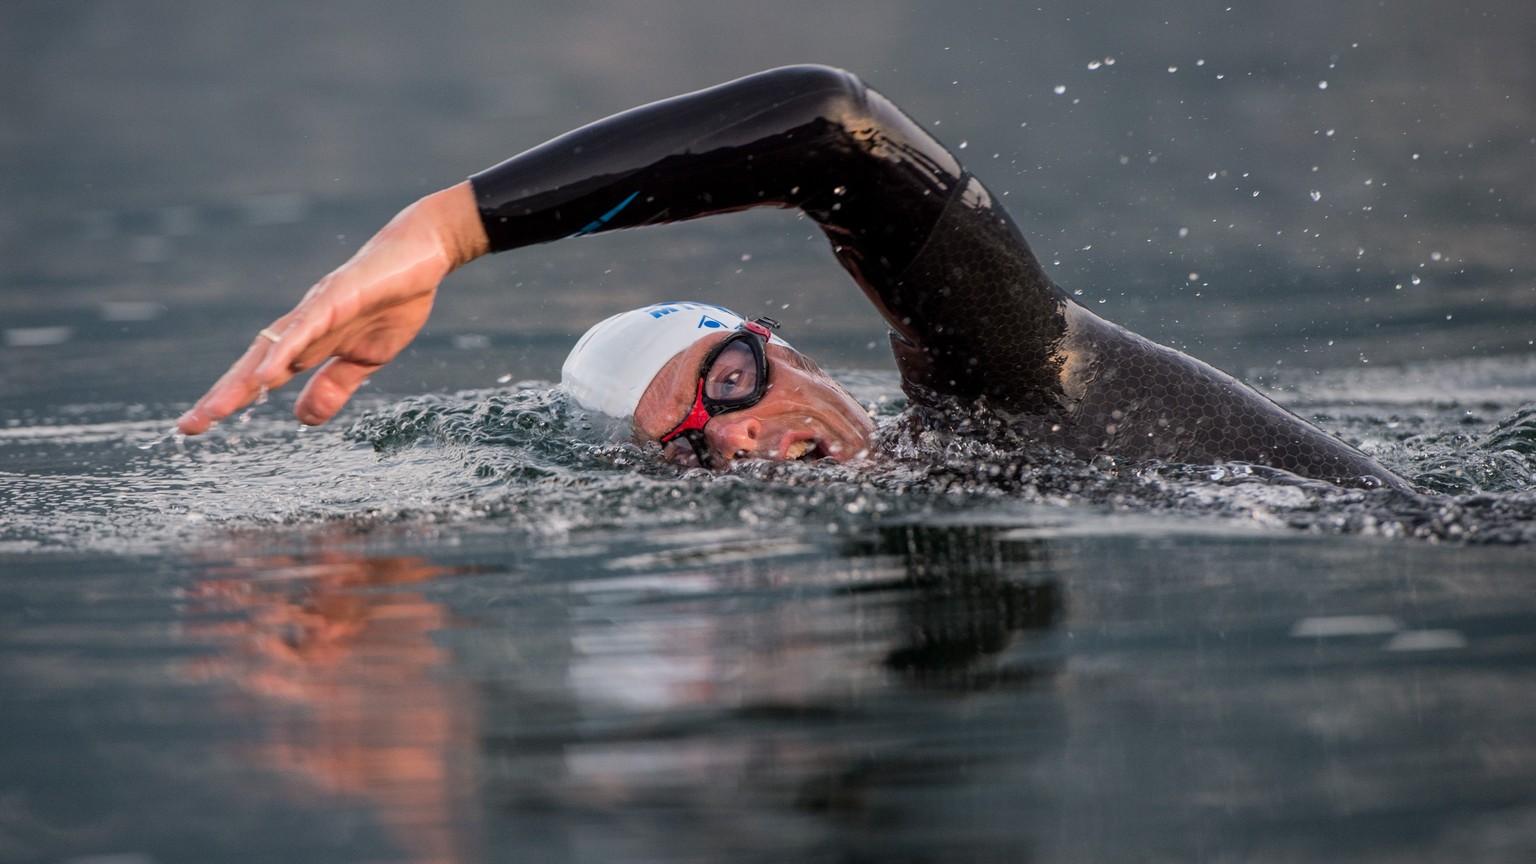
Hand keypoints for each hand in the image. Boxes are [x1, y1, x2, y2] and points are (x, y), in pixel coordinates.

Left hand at [177, 182, 487, 434]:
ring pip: (271, 347)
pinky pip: (306, 328)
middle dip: (223, 395)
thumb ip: (334, 386)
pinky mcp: (337, 296)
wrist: (424, 252)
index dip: (232, 398)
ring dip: (242, 380)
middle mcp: (302, 324)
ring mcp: (317, 309)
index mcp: (309, 341)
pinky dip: (284, 351)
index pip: (261, 374)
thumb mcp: (367, 359)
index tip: (199, 425)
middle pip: (254, 363)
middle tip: (190, 426)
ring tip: (216, 411)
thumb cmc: (396, 299)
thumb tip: (302, 420)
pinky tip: (267, 376)